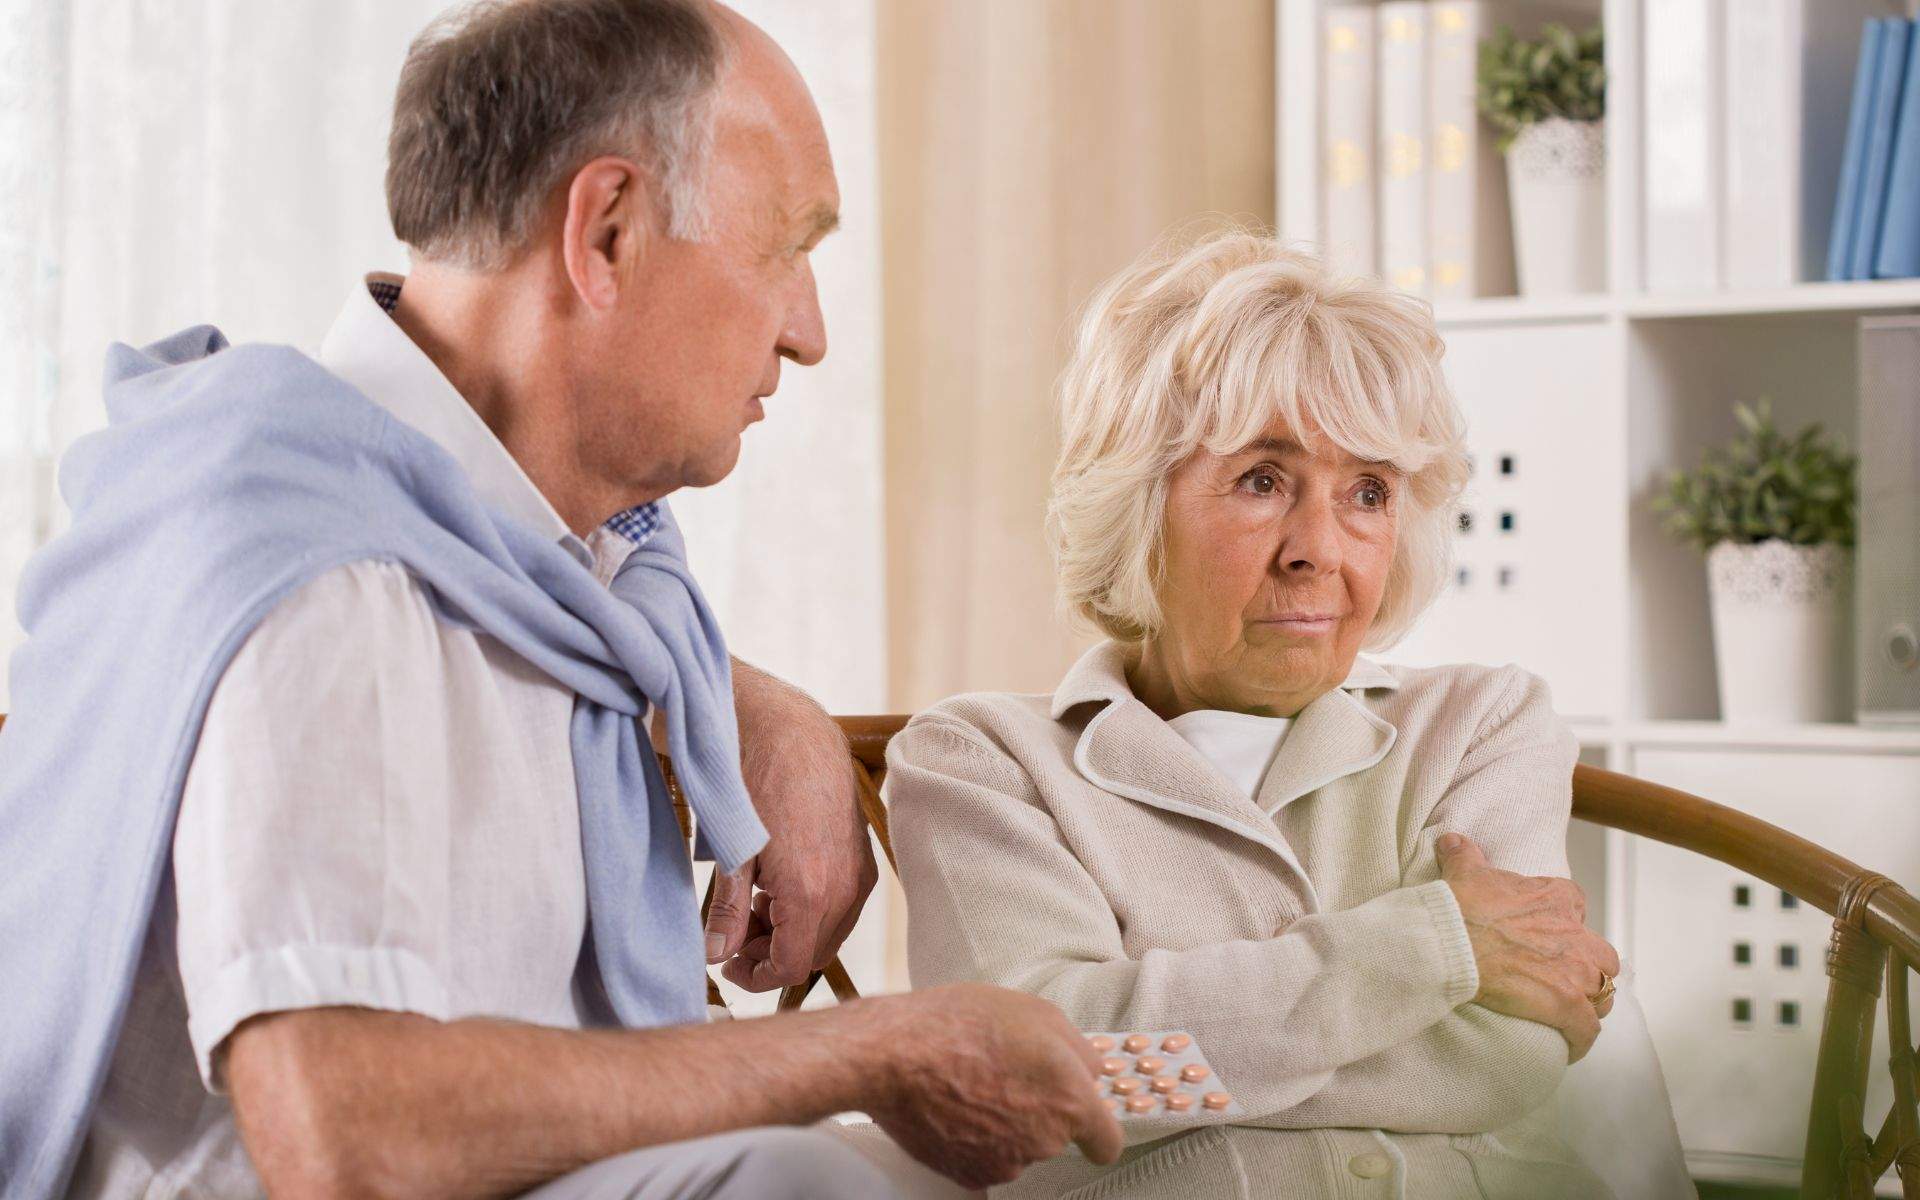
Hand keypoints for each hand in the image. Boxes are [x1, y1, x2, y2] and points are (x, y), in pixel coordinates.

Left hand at [706, 661, 877, 990]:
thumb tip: (717, 954)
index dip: (757, 976)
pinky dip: (813, 908)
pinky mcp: (862, 854)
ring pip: (829, 930)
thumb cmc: (753, 781)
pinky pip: (842, 903)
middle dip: (774, 954)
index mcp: (809, 893)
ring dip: (793, 931)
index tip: (729, 965)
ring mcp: (859, 871)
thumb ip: (726, 910)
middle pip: (813, 953)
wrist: (790, 728)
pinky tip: (780, 881)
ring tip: (754, 902)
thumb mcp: (730, 851)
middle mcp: (844, 888)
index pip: (791, 966)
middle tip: (737, 935)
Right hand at [863, 984, 1123, 1189]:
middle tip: (1003, 1071)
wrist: (892, 1057)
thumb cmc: (961, 1025)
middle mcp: (1045, 1141)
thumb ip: (1077, 1049)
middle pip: (1056, 1135)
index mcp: (1070, 1101)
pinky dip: (974, 1139)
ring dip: (1005, 1123)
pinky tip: (953, 1106)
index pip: (1106, 1142)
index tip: (1084, 1119)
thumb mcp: (1034, 1011)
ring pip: (1019, 1146)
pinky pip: (985, 1157)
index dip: (1096, 1129)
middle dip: (1038, 1109)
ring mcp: (1007, 1163)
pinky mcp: (970, 1175)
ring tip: (970, 1083)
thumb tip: (1090, 1072)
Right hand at [1438, 833, 1620, 1062]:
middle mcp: (1574, 934)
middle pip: (1602, 956)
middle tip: (1564, 979)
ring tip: (1571, 1013)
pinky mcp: (1565, 1004)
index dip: (1566, 926)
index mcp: (1557, 898)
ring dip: (1591, 1003)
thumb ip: (1467, 854)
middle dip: (1590, 968)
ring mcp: (1574, 971)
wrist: (1451, 941)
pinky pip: (1588, 1029)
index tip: (1548, 936)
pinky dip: (1581, 1039)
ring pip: (1604, 992)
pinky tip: (1569, 1046)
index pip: (1578, 909)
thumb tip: (1454, 841)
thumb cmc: (1460, 906)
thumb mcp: (1464, 870)